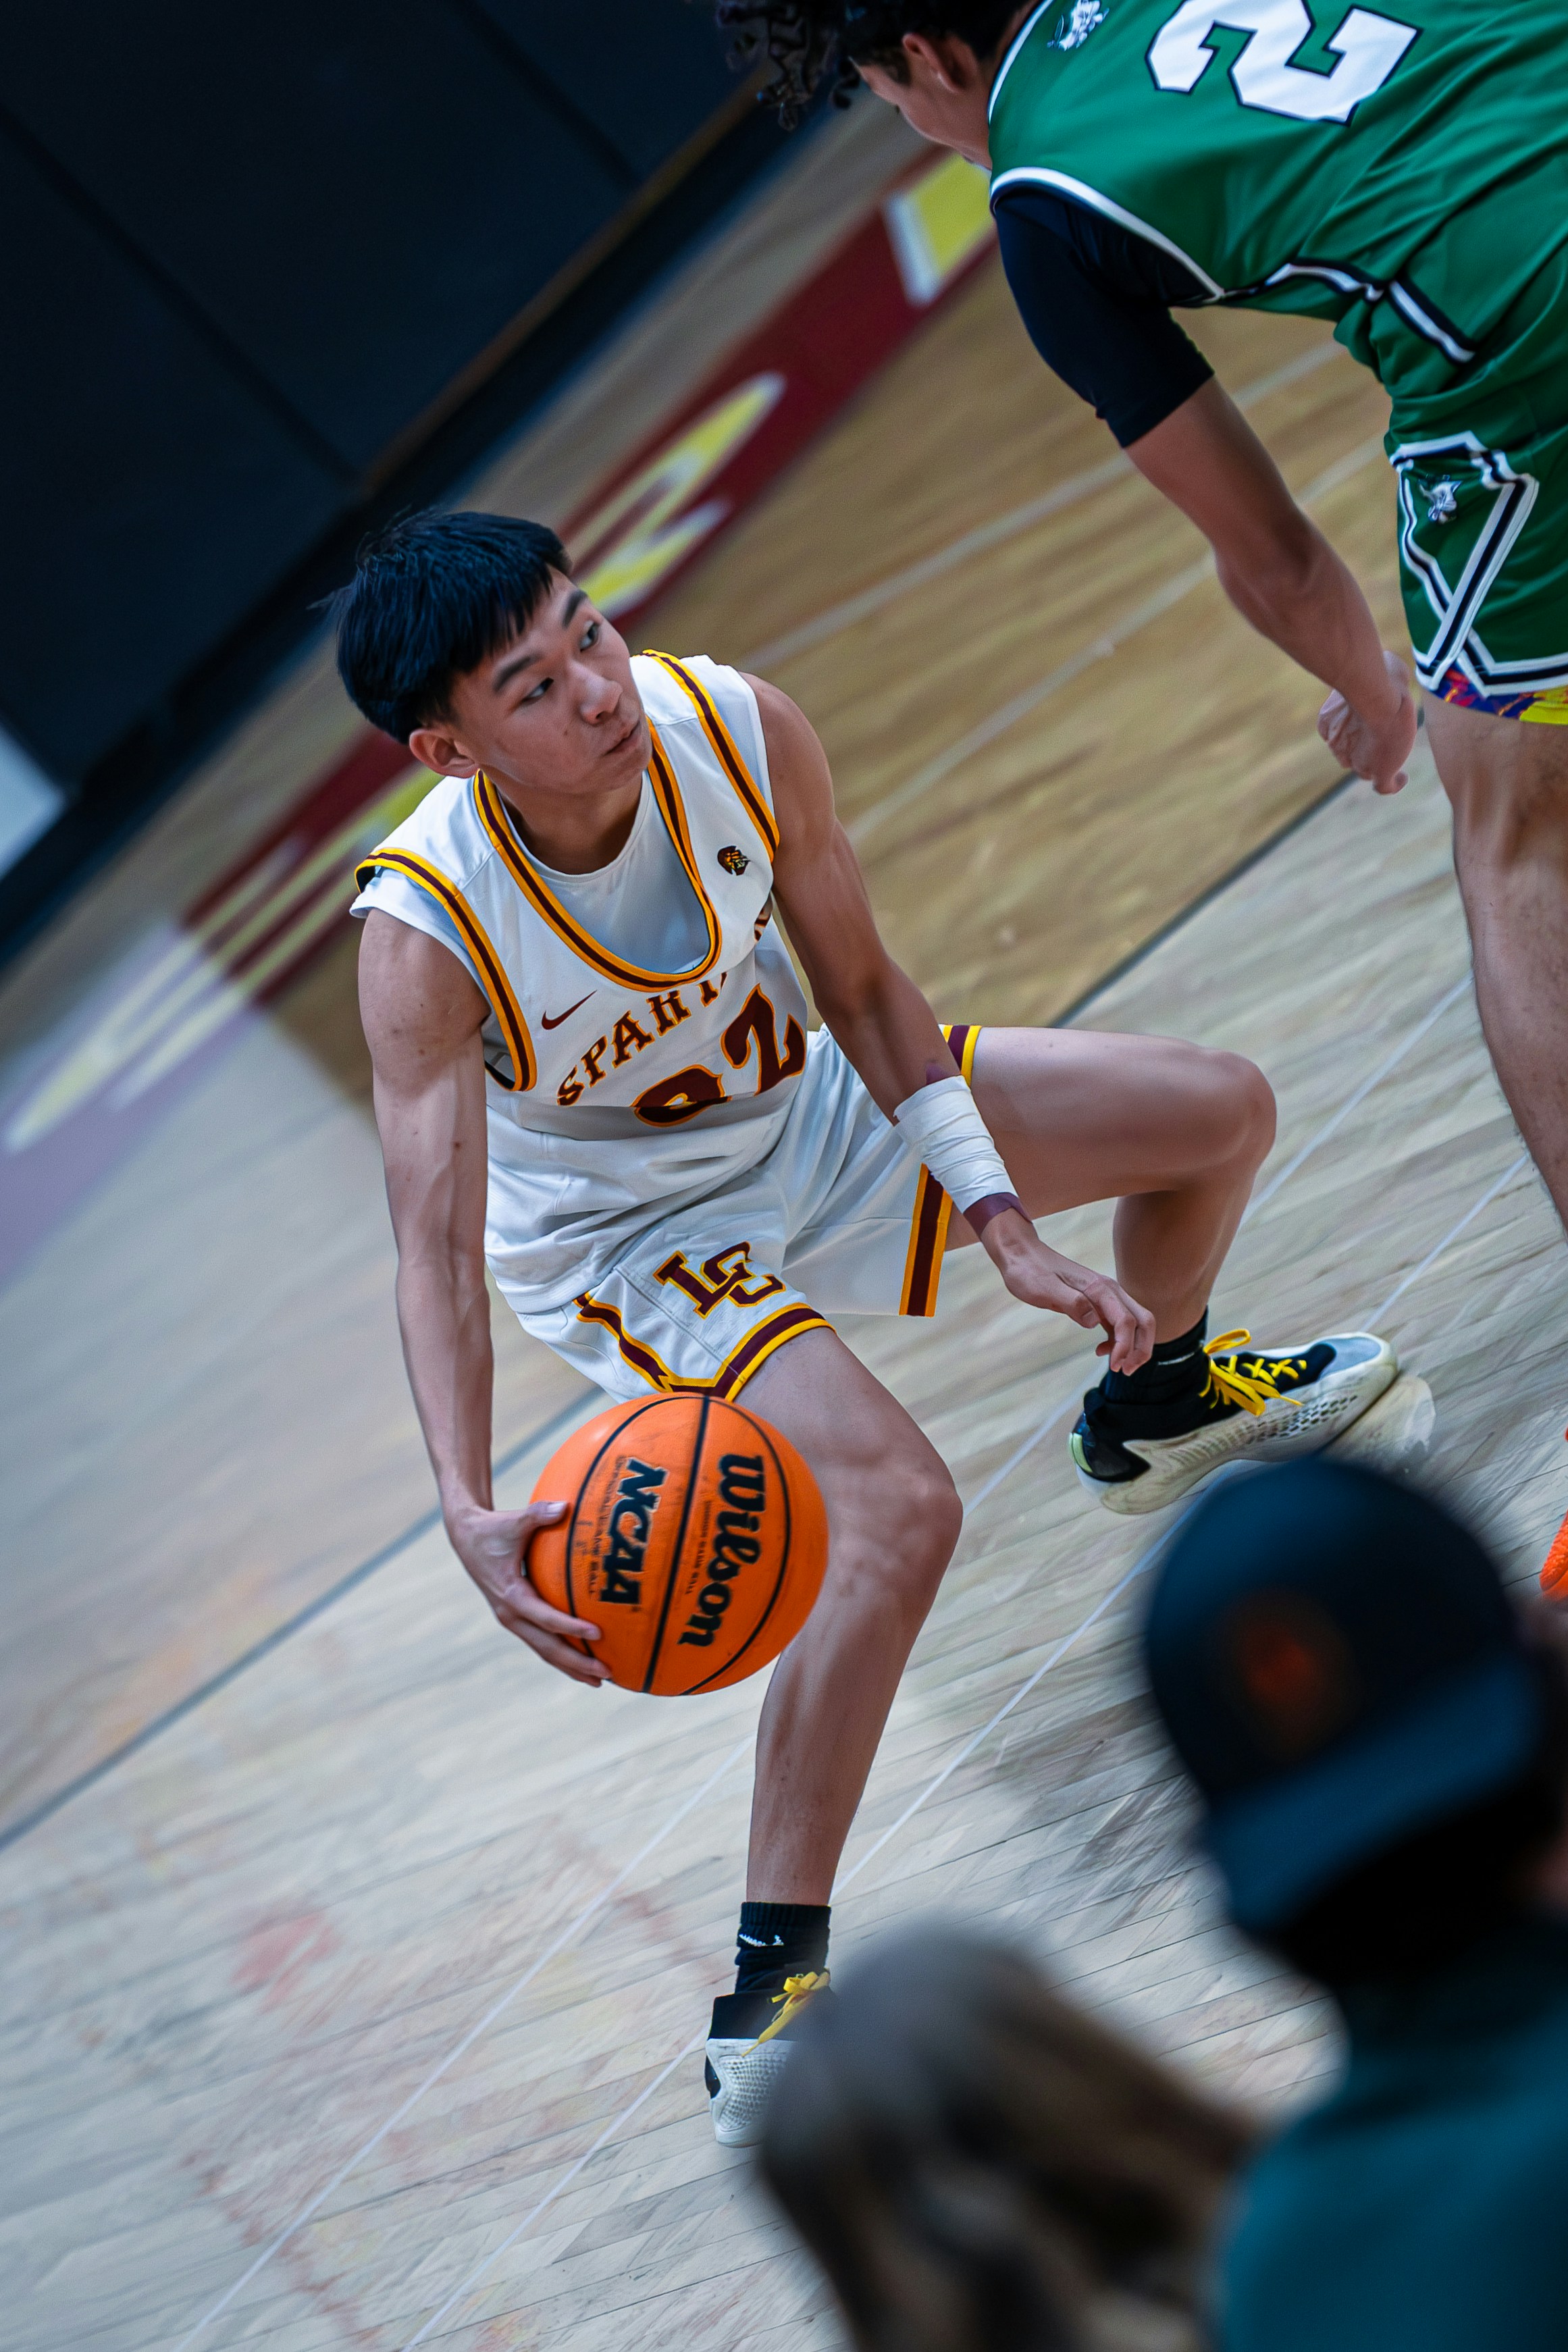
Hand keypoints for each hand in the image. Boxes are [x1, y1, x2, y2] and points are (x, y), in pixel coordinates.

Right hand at [447, 1497, 609, 1685]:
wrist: (466, 1537)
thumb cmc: (494, 1527)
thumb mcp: (514, 1520)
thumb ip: (539, 1514)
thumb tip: (566, 1506)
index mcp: (510, 1594)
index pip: (545, 1617)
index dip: (571, 1626)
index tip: (598, 1633)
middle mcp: (510, 1613)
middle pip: (546, 1646)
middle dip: (577, 1662)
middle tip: (607, 1672)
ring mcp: (512, 1619)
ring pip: (544, 1650)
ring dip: (571, 1666)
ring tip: (600, 1681)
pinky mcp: (516, 1618)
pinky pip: (542, 1641)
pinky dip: (563, 1654)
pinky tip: (584, 1661)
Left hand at [981, 1211, 1154, 1372]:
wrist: (1021, 1254)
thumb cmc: (1029, 1271)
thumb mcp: (1044, 1288)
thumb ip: (1071, 1302)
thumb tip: (1093, 1321)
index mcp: (1100, 1288)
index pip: (1126, 1321)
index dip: (1125, 1346)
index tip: (1113, 1366)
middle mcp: (1109, 1291)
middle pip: (1143, 1320)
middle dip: (1141, 1348)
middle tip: (1125, 1371)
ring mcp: (1104, 1296)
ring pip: (1134, 1323)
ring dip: (1132, 1347)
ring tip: (1118, 1367)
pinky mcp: (1096, 1302)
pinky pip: (1118, 1323)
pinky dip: (1118, 1340)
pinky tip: (1102, 1350)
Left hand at [1317, 650, 1416, 794]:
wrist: (1375, 695)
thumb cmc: (1374, 675)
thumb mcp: (1371, 669)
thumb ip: (1378, 672)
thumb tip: (1390, 665)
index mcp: (1330, 727)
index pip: (1340, 739)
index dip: (1352, 735)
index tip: (1364, 729)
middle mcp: (1340, 747)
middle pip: (1352, 757)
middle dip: (1363, 751)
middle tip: (1382, 741)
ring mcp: (1359, 762)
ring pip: (1368, 771)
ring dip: (1379, 765)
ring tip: (1394, 761)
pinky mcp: (1379, 771)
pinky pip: (1385, 786)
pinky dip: (1395, 783)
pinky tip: (1402, 778)